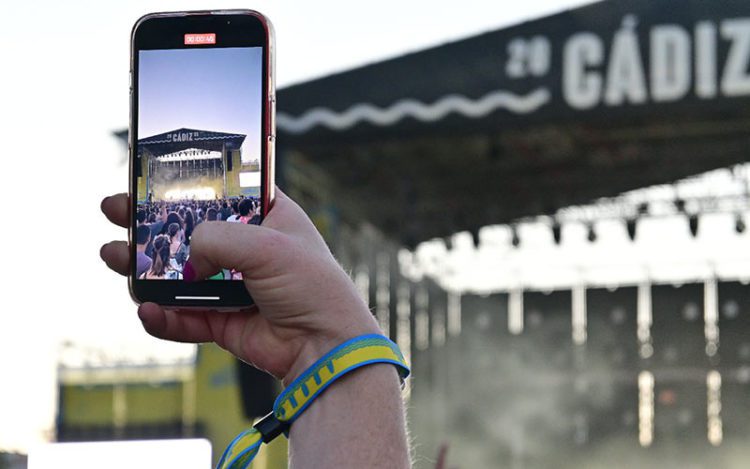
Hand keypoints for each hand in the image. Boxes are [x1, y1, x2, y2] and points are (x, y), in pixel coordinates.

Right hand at [100, 189, 380, 383]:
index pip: (219, 193)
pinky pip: (182, 317)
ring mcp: (232, 286)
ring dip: (143, 268)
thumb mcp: (266, 244)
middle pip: (188, 232)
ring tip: (114, 256)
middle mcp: (247, 250)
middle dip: (149, 223)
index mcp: (267, 218)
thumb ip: (216, 238)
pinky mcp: (222, 321)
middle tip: (115, 209)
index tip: (148, 177)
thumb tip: (187, 260)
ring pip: (177, 276)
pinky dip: (162, 316)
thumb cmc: (311, 285)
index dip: (186, 186)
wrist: (324, 345)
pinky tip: (147, 311)